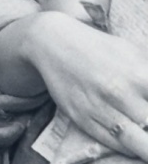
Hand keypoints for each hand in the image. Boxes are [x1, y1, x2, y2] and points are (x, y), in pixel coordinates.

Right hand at [25, 13, 147, 160]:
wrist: (52, 42)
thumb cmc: (102, 48)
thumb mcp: (136, 53)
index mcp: (139, 75)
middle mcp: (121, 94)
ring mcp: (101, 110)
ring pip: (140, 145)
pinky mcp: (84, 120)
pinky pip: (116, 145)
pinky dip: (133, 149)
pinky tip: (139, 145)